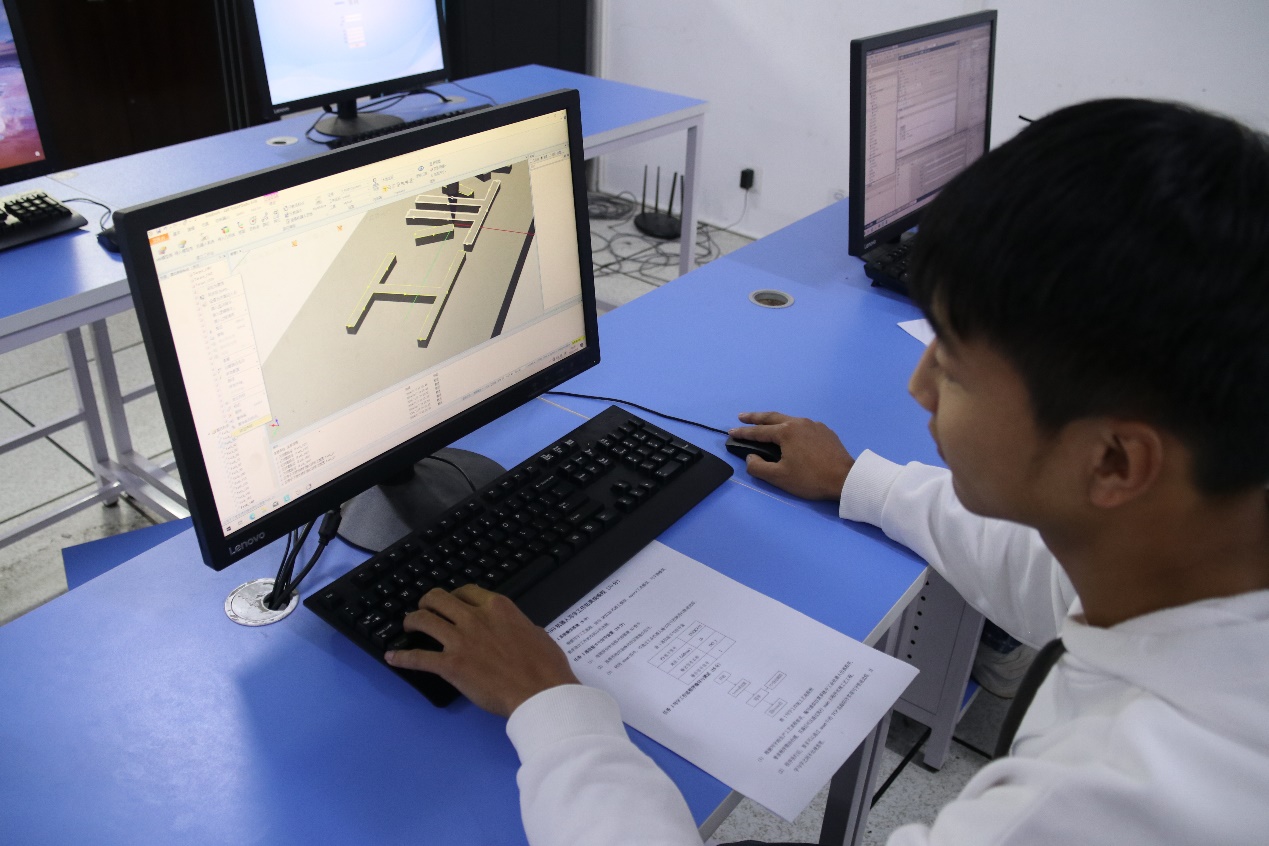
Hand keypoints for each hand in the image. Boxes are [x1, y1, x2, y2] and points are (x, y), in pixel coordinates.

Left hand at [384, 585, 578, 716]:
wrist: (540, 693)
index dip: (454, 595)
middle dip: (427, 602)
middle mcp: (474, 617)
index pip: (466, 591)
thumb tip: (514, 629)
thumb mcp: (536, 633)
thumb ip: (518, 626)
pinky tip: (392, 657)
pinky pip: (418, 657)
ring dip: (411, 621)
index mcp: (497, 607)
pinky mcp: (450, 665)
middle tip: (424, 610)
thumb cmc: (545, 666)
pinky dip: (401, 657)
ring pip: (423, 620)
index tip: (451, 602)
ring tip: (407, 626)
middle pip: (438, 599)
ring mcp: (460, 640)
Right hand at [730, 411, 855, 500]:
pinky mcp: (825, 431)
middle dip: (755, 417)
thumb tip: (750, 456)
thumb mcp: (779, 477)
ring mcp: (814, 425)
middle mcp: (799, 422)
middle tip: (742, 417)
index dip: (743, 433)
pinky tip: (791, 432)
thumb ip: (758, 467)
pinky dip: (790, 426)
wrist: (845, 479)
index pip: (758, 431)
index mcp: (786, 431)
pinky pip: (803, 425)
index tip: (731, 432)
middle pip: (772, 417)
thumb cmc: (810, 478)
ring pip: (789, 419)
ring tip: (765, 423)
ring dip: (774, 420)